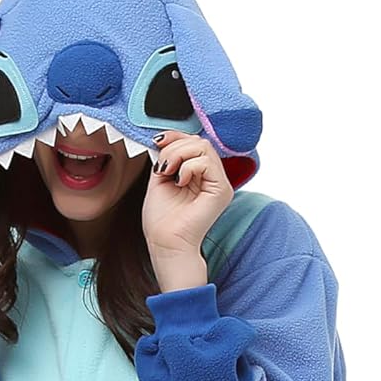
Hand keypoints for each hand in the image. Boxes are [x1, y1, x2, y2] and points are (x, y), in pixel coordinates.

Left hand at [142, 128, 233, 262]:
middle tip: (163, 167)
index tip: (158, 142)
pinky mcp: (222, 190)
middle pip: (199, 140)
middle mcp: (212, 178)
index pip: (193, 141)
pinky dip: (188, 166)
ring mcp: (219, 184)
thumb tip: (166, 138)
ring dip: (179, 154)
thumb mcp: (160, 179)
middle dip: (175, 147)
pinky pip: (207, 162)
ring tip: (168, 173)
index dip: (176, 136)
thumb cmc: (162, 220)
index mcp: (198, 175)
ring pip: (204, 146)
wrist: (165, 244)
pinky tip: (180, 181)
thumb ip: (167, 158)